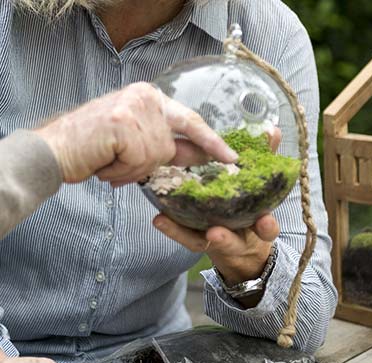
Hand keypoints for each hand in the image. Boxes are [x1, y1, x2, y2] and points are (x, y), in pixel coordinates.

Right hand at [35, 82, 237, 185]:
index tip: (232, 158)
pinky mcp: (123, 123)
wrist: (54, 150)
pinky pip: (139, 161)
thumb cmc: (96, 148)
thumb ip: (169, 147)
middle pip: (170, 145)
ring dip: (132, 170)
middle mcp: (146, 96)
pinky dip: (122, 172)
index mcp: (151, 98)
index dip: (212, 142)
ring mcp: (135, 108)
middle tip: (123, 161)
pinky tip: (105, 164)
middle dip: (150, 163)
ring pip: (155, 157)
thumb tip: (203, 155)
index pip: (191, 121)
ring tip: (109, 162)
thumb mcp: (138, 143)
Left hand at [153, 128, 282, 307]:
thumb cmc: (253, 207)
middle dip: (225, 238)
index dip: (267, 226)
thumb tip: (272, 130)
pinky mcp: (195, 239)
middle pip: (233, 243)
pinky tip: (159, 218)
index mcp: (258, 227)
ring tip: (168, 220)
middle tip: (214, 233)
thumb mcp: (263, 186)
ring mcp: (214, 241)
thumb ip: (267, 160)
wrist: (241, 246)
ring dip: (184, 233)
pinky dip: (172, 228)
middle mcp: (236, 238)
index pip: (266, 230)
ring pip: (201, 242)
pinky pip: (183, 236)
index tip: (265, 221)